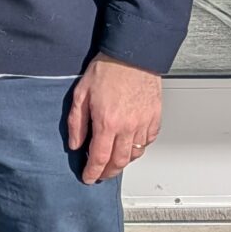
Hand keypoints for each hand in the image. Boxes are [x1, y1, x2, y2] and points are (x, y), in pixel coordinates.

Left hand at [65, 53, 161, 183]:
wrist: (132, 54)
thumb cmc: (107, 69)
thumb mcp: (81, 95)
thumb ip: (76, 123)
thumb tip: (75, 143)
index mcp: (107, 122)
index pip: (99, 158)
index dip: (93, 172)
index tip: (88, 177)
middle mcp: (128, 126)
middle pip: (119, 161)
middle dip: (108, 172)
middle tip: (101, 174)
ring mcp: (144, 123)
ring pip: (135, 153)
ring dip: (123, 161)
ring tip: (114, 161)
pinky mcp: (155, 117)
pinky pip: (148, 140)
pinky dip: (139, 147)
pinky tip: (131, 145)